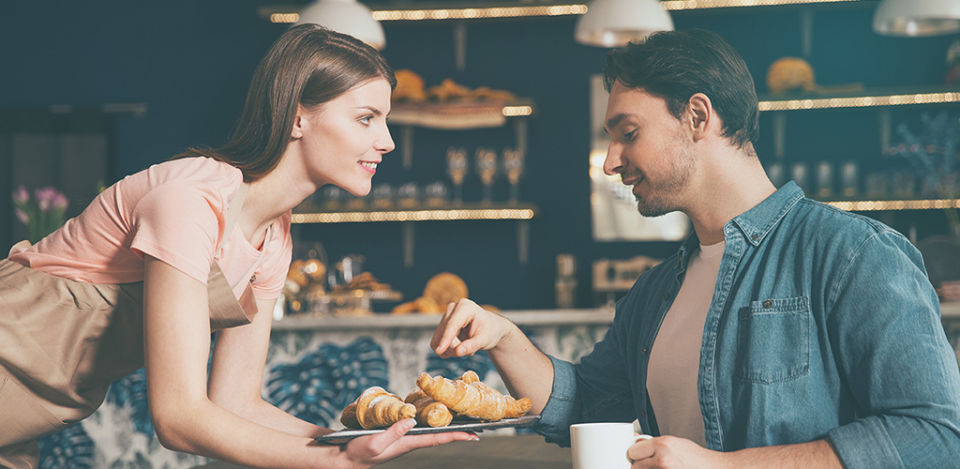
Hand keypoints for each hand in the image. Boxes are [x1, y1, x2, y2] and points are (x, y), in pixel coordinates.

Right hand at [340, 418, 475, 467]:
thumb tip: (412, 421)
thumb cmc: (358, 450)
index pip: (437, 439)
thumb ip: (393, 432)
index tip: (474, 434)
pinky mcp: (397, 432)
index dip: (456, 436)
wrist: (345, 455)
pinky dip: (431, 420)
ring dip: (447, 424)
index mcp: (408, 443)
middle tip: (478, 424)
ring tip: (463, 417)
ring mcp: (404, 437)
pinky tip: (436, 414)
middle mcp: (410, 440)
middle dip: (458, 429)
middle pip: (440, 434)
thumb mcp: (374, 442)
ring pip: (431, 429)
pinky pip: (420, 425)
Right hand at [430, 298, 513, 357]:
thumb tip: (457, 352)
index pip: (452, 324)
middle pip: (444, 333)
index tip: (439, 351)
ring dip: (452, 349)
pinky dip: (447, 349)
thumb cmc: (489, 331)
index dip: (445, 338)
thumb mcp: (485, 340)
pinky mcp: (441, 325)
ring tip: (467, 346)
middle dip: (455, 347)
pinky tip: (460, 346)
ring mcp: (445, 316)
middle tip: (471, 352)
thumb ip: (472, 345)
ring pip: (438, 339)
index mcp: (465, 307)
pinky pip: (437, 342)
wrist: (490, 328)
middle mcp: (452, 308)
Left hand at [627, 436, 725, 468]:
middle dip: (641, 466)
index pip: (632, 451)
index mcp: (662, 445)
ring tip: (663, 468)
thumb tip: (635, 440)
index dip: (636, 455)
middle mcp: (663, 460)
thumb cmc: (697, 458)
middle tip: (651, 465)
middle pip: (635, 467)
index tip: (639, 457)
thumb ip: (653, 443)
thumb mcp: (674, 443)